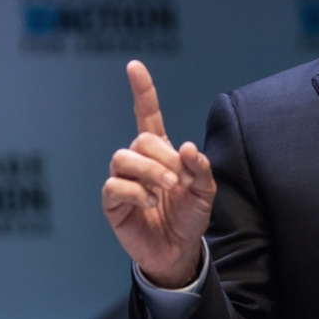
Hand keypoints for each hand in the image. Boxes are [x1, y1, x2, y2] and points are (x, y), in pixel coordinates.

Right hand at [102, 61, 216, 288]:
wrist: (178, 251)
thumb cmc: (189, 217)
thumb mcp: (205, 192)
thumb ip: (200, 169)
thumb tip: (186, 147)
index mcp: (161, 152)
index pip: (147, 115)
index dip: (142, 91)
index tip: (134, 66)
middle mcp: (139, 161)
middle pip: (141, 139)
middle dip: (162, 157)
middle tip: (178, 181)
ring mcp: (124, 180)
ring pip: (124, 158)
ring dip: (149, 172)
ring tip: (165, 190)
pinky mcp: (113, 202)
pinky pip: (115, 185)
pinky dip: (136, 191)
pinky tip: (150, 202)